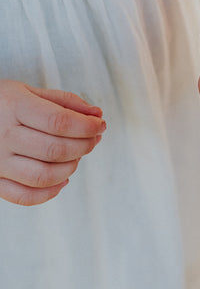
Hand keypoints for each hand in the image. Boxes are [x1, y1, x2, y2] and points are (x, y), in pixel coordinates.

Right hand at [0, 81, 105, 205]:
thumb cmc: (0, 102)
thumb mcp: (29, 91)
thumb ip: (65, 102)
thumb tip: (97, 114)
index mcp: (14, 107)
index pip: (60, 122)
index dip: (87, 126)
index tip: (100, 125)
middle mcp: (3, 136)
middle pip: (55, 149)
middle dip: (85, 145)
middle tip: (94, 138)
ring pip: (43, 175)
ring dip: (70, 168)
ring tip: (77, 156)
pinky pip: (24, 196)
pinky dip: (49, 192)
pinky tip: (62, 179)